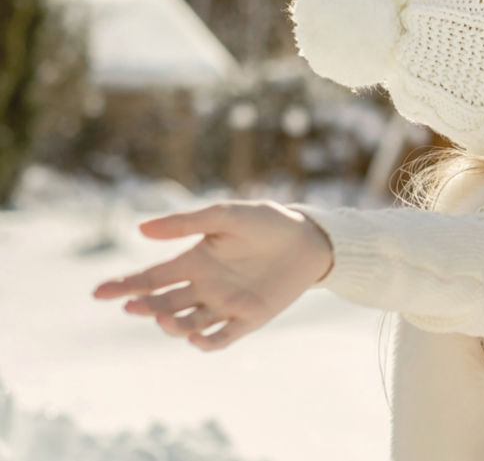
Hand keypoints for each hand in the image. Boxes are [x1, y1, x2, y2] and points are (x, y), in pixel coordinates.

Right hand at [92, 200, 333, 350]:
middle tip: (136, 306)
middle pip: (164, 304)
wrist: (308, 238)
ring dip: (172, 326)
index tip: (99, 293)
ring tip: (164, 320)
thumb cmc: (266, 222)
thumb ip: (186, 223)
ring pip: (187, 324)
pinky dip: (207, 342)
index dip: (124, 286)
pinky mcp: (249, 319)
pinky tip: (197, 339)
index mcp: (193, 262)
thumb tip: (141, 229)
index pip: (151, 278)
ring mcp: (225, 305)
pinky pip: (222, 337)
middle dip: (146, 307)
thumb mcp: (226, 216)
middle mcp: (204, 287)